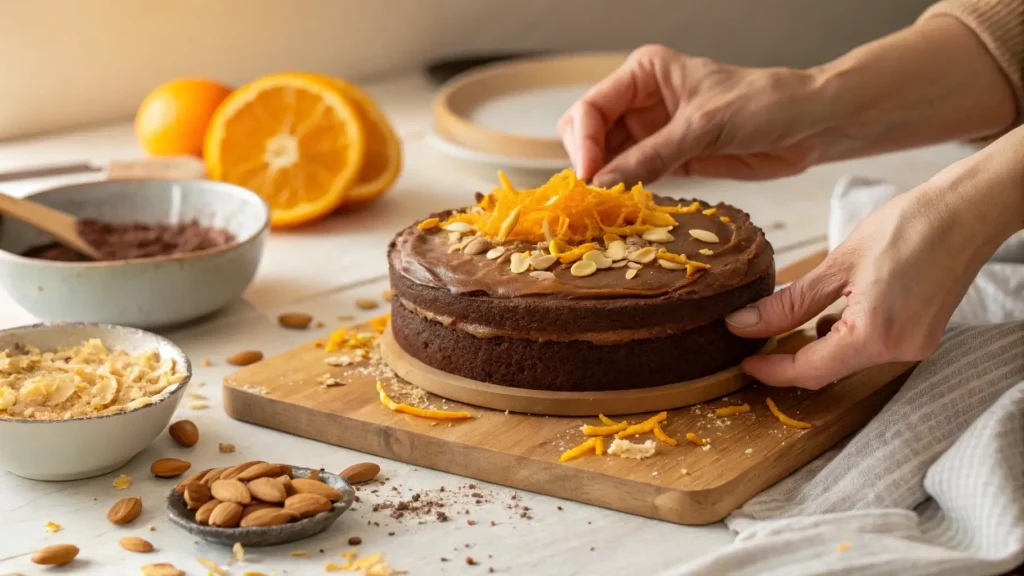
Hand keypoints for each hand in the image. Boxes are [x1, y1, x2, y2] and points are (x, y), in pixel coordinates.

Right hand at [557, 45, 823, 185]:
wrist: (807, 125)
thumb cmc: (763, 104)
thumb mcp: (703, 127)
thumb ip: (651, 155)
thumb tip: (604, 183)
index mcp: (644, 73)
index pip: (592, 107)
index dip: (585, 143)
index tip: (589, 177)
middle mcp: (640, 100)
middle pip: (589, 133)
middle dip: (587, 161)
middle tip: (593, 194)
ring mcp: (651, 132)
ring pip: (606, 159)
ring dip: (603, 182)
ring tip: (603, 207)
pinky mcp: (666, 159)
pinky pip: (631, 177)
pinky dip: (623, 193)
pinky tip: (622, 208)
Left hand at [725, 126, 1023, 387]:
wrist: (967, 211)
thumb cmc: (908, 227)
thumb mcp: (837, 264)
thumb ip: (790, 302)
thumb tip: (745, 324)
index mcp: (874, 336)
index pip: (810, 370)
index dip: (772, 371)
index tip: (744, 362)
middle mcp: (898, 351)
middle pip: (829, 369)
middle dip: (790, 359)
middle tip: (756, 341)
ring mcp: (914, 346)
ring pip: (848, 359)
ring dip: (816, 347)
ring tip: (787, 323)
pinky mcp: (922, 336)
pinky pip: (870, 347)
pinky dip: (843, 336)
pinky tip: (830, 313)